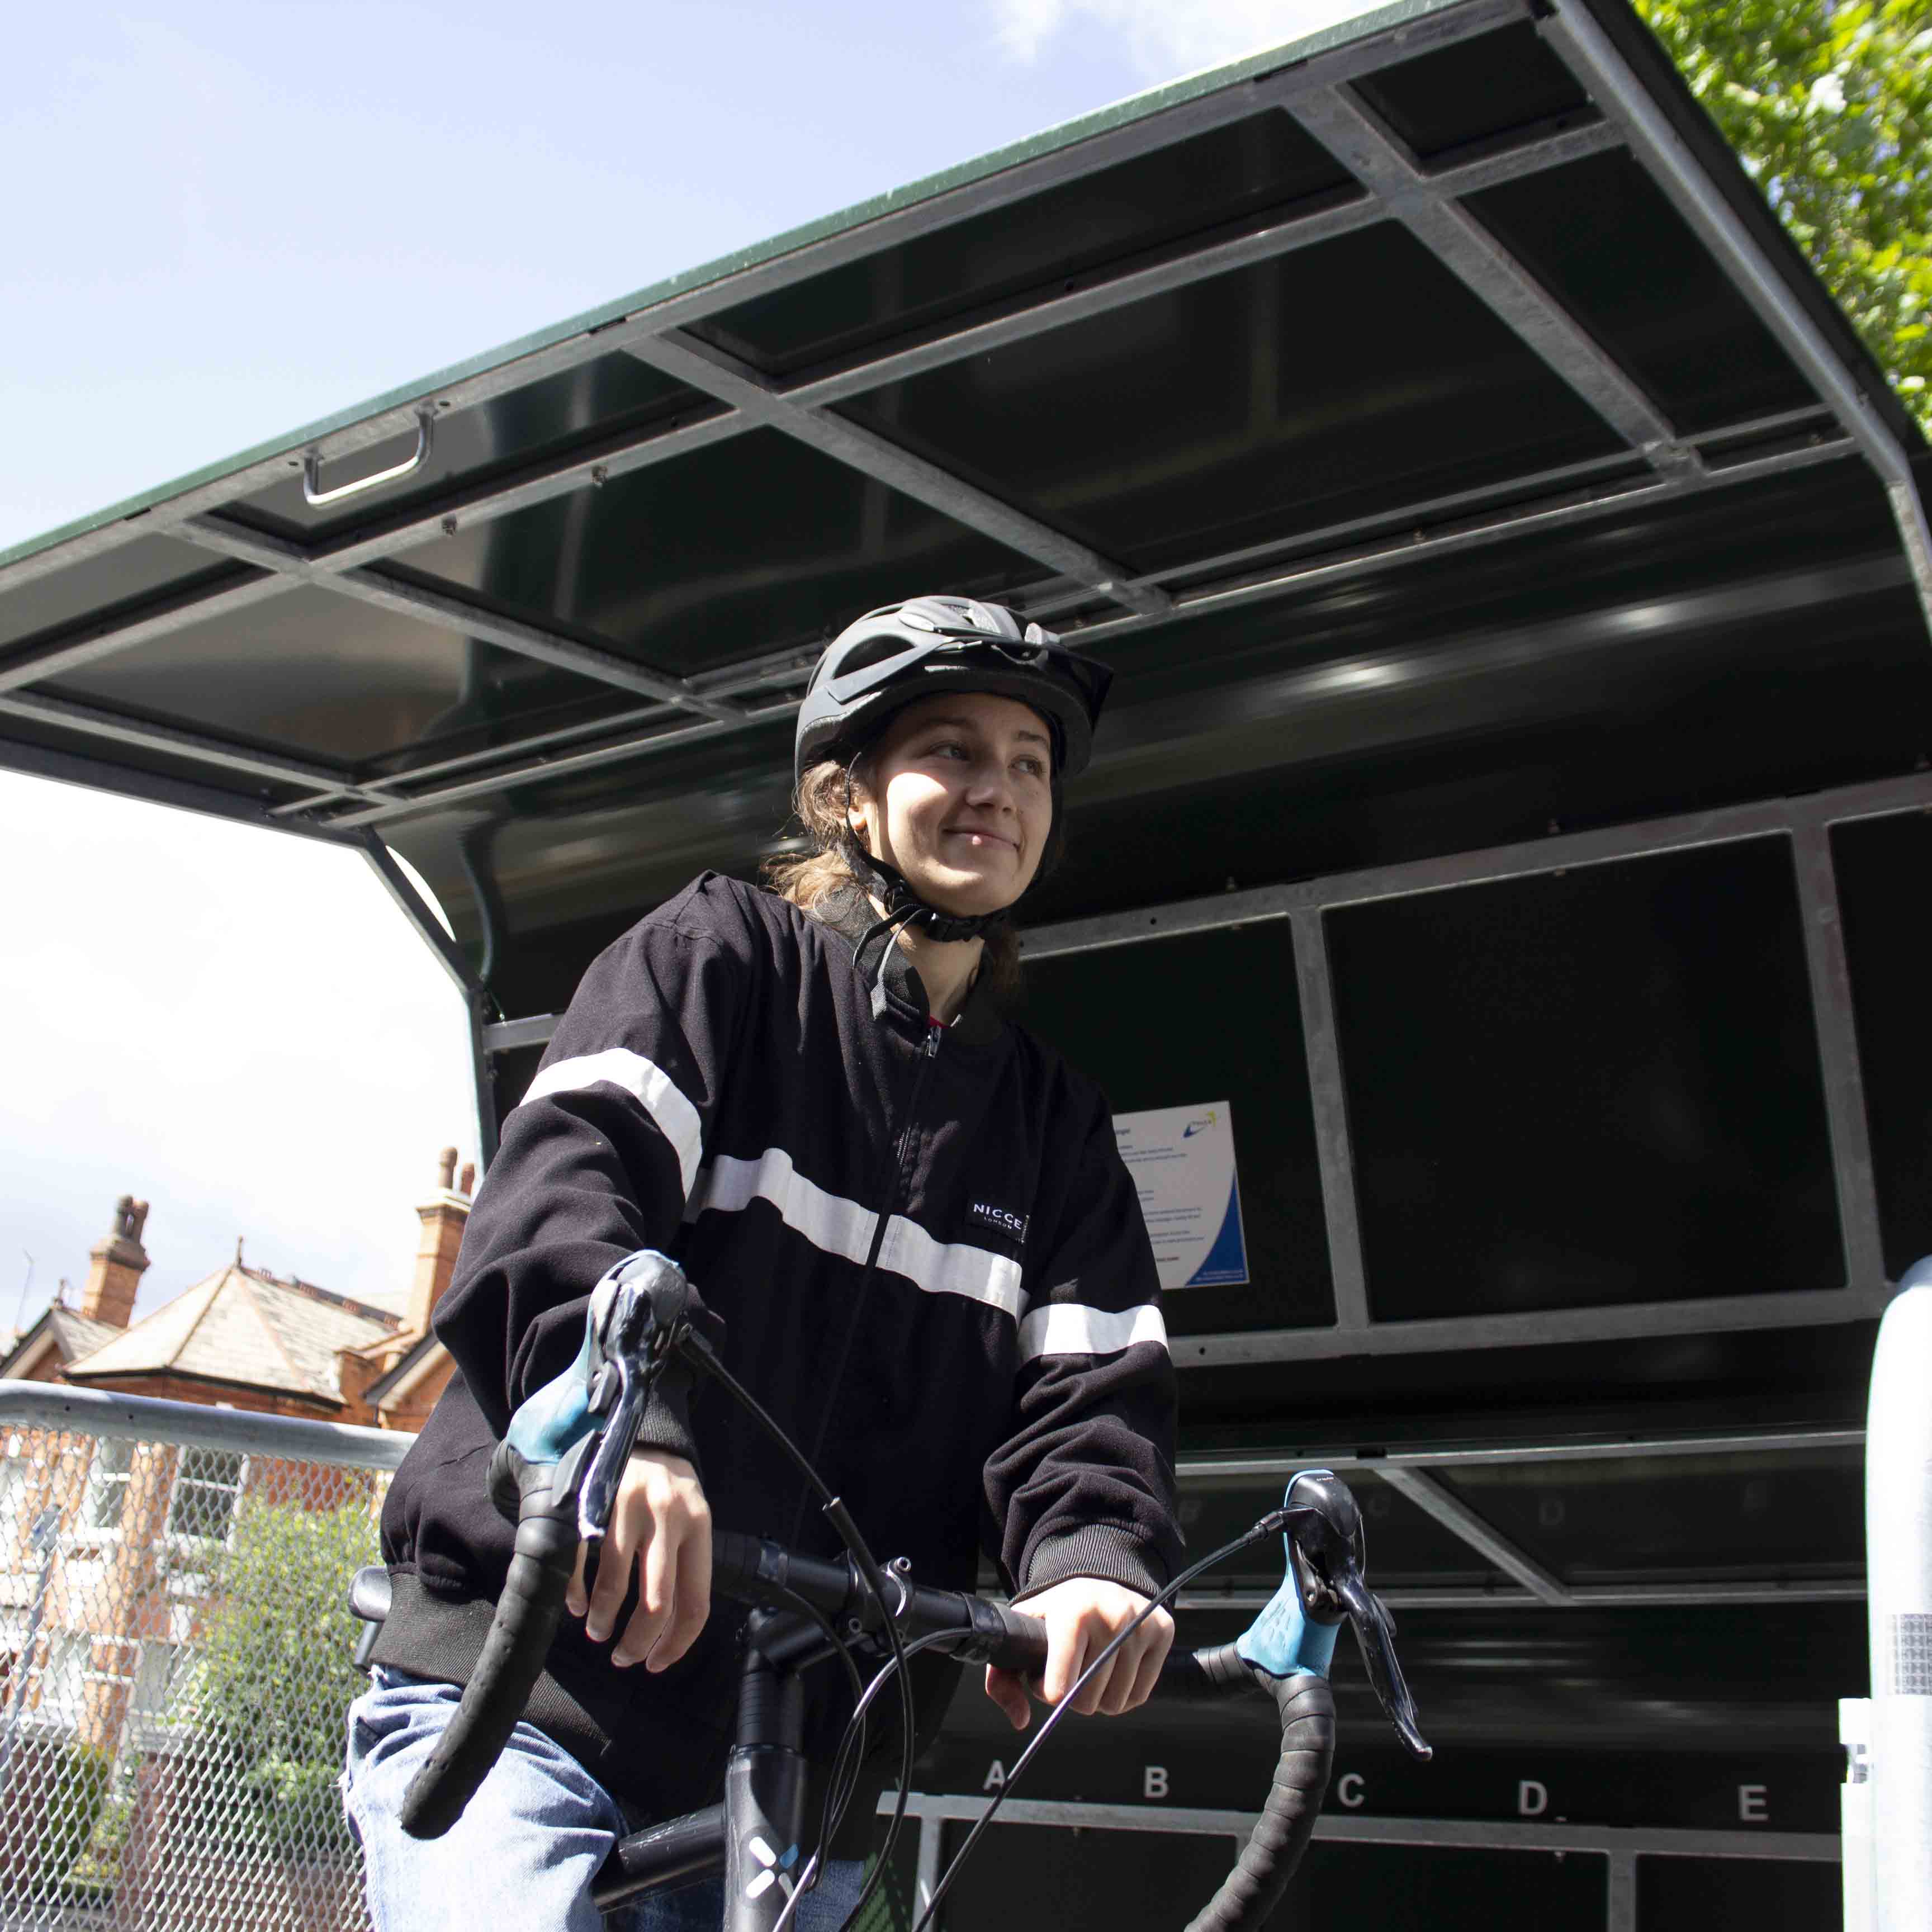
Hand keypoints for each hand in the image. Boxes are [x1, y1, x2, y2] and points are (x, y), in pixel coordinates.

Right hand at [565, 1450, 710, 1670]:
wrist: (642, 1433)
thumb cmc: (670, 1491)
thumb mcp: (691, 1520)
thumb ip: (684, 1567)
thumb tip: (665, 1633)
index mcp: (698, 1527)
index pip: (695, 1603)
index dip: (675, 1644)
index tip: (656, 1663)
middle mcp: (667, 1517)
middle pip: (655, 1604)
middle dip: (637, 1643)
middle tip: (623, 1657)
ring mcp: (628, 1509)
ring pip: (614, 1588)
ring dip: (603, 1622)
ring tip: (599, 1632)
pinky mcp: (595, 1501)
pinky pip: (581, 1563)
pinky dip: (576, 1593)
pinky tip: (578, 1604)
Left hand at [982, 1579, 1172, 1730]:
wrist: (1099, 1576)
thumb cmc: (1057, 1612)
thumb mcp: (1023, 1632)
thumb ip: (1002, 1678)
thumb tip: (1020, 1721)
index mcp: (1072, 1614)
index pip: (1059, 1689)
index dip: (1046, 1691)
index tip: (1045, 1674)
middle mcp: (1112, 1617)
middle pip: (1088, 1702)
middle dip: (1073, 1697)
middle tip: (1070, 1670)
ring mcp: (1141, 1625)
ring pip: (1116, 1703)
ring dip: (1099, 1697)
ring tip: (1091, 1668)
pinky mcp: (1163, 1632)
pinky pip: (1140, 1695)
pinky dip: (1123, 1694)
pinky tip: (1113, 1669)